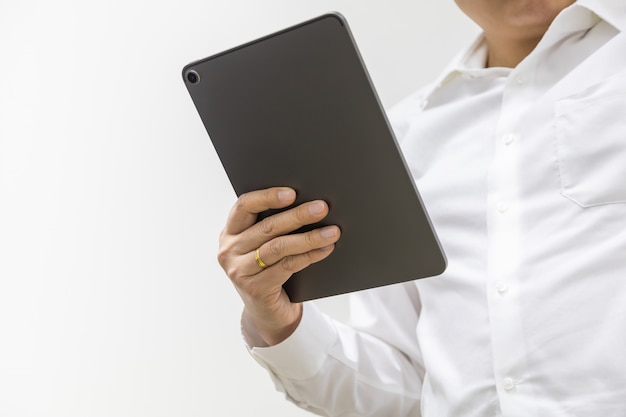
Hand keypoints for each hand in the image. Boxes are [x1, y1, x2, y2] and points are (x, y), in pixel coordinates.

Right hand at [218, 187, 340, 345]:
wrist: (269, 314)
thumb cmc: (271, 271)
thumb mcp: (265, 246)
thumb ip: (274, 227)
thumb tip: (309, 204)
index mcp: (230, 232)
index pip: (244, 206)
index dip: (268, 196)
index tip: (292, 193)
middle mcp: (229, 250)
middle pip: (267, 227)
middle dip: (298, 215)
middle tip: (322, 208)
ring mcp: (239, 271)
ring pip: (278, 247)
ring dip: (309, 237)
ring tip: (332, 231)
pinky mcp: (255, 289)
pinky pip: (287, 266)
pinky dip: (309, 256)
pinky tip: (325, 249)